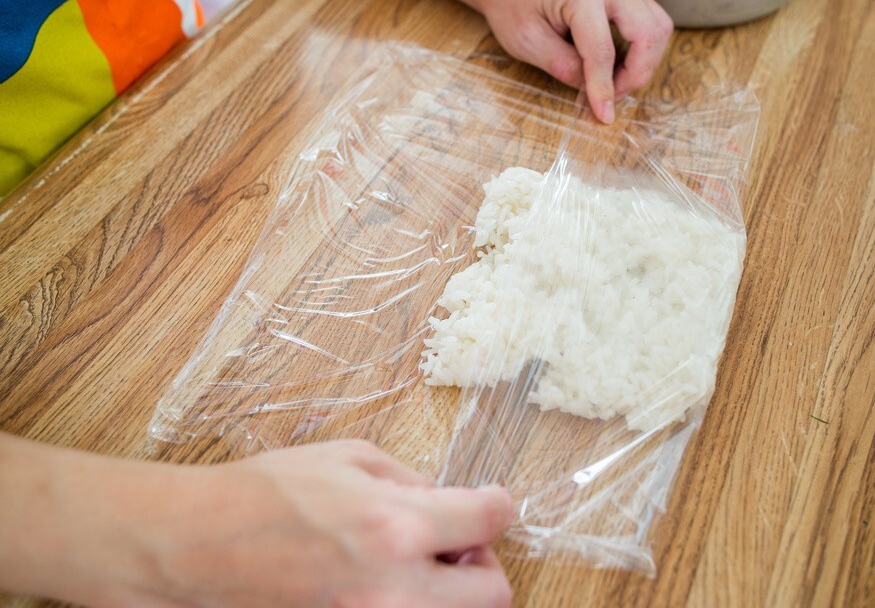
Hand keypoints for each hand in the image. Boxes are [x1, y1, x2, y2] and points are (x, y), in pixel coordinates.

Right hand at [158, 441, 513, 607]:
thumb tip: (443, 498)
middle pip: (494, 592)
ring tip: (416, 563)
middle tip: (456, 542)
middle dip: (483, 562)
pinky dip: (410, 602)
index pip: (488, 520)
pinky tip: (384, 581)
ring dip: (451, 591)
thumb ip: (409, 479)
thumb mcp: (346, 459)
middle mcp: (393, 588)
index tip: (493, 503)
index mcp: (395, 526)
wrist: (195, 548)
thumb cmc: (263, 494)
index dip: (500, 505)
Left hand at [477, 0, 673, 122]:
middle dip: (636, 74)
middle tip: (610, 97)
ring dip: (643, 62)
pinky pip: (650, 21)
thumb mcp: (529, 44)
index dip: (605, 89)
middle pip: (648, 34)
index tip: (604, 116)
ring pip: (658, 28)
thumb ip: (565, 68)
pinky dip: (641, 49)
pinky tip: (617, 64)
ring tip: (614, 82)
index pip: (603, 50)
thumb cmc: (513, 9)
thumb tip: (598, 92)